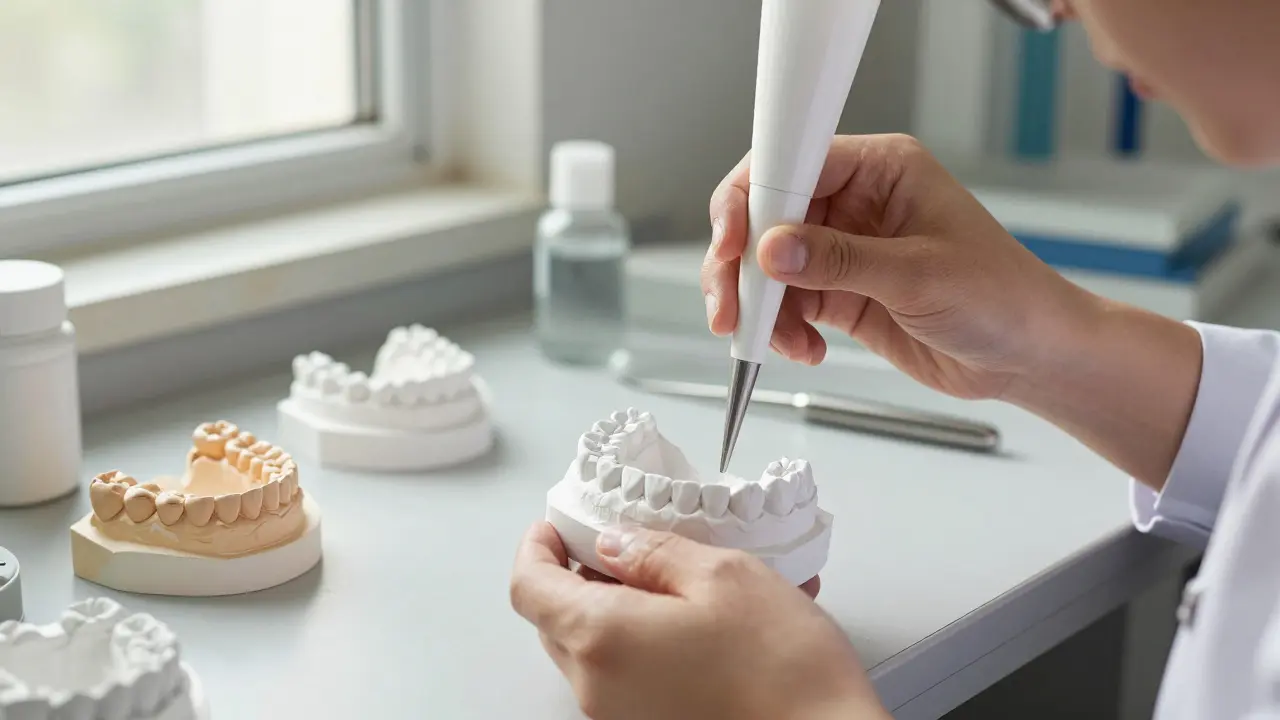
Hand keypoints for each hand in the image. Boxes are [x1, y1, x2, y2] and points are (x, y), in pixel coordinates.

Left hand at [510, 522, 888, 719]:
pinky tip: (694, 621)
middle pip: (556, 619)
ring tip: (674, 580)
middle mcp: (598, 686)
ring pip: (592, 648)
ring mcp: (620, 715)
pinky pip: (624, 675)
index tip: (557, 526)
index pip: (529, 587)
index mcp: (602, 639)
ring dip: (615, 607)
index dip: (537, 548)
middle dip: (577, 575)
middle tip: (617, 543)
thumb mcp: (722, 575)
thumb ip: (654, 551)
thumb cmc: (784, 669)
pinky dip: (642, 641)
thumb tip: (615, 543)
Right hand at [701, 133, 1096, 400]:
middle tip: (730, 306)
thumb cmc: (1003, 297)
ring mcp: (844, 250)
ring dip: (758, 306)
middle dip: (740, 264)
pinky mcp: (840, 293)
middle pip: (766, 218)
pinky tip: (804, 349)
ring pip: (768, 266)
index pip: (791, 164)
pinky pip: (786, 304)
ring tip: (771, 340)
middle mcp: (856, 203)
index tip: (731, 242)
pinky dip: (781, 330)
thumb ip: (840, 261)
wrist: (1028, 358)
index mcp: (880, 170)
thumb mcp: (919, 275)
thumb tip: (771, 250)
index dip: (750, 200)